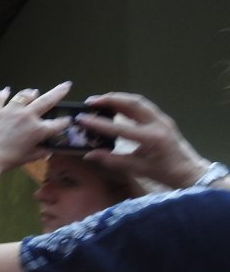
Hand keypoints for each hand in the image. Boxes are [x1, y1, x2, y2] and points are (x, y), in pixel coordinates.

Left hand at [0, 82, 73, 171]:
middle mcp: (27, 116)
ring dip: (30, 93)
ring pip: (23, 96)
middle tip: (66, 86)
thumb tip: (47, 151)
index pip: (57, 124)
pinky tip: (6, 91)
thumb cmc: (6, 161)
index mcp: (38, 130)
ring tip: (33, 92)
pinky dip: (3, 93)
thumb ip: (39, 152)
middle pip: (47, 100)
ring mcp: (10, 110)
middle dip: (59, 92)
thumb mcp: (27, 158)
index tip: (68, 119)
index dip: (65, 122)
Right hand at [78, 92, 209, 187]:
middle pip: (132, 103)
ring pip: (138, 101)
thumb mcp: (136, 169)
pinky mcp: (162, 118)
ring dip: (118, 98)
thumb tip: (88, 154)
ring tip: (100, 101)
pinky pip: (143, 106)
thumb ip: (112, 160)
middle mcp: (157, 124)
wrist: (189, 170)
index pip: (119, 128)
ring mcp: (162, 119)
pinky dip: (127, 103)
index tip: (82, 118)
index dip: (98, 123)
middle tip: (90, 102)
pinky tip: (116, 106)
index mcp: (150, 138)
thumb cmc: (163, 172)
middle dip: (110, 100)